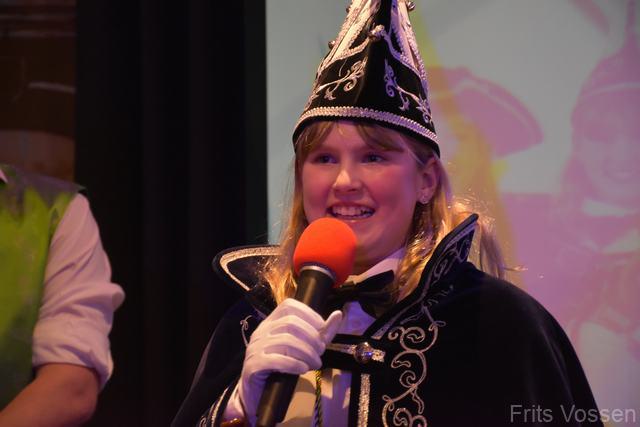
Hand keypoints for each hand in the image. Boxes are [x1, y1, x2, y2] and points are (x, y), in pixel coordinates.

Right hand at [238, 298, 341, 420]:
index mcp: (271, 322)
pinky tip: (302, 369)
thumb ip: (321, 332)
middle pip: (290, 324)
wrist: (258, 393)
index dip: (310, 316)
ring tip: (315, 364)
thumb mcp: (303, 347)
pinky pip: (276, 360)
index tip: (322, 333)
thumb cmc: (282, 367)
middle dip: (312, 338)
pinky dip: (294, 364)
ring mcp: (255, 347)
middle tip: (320, 353)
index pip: (289, 306)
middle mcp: (261, 331)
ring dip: (307, 353)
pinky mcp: (253, 365)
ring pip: (286, 341)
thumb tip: (338, 314)